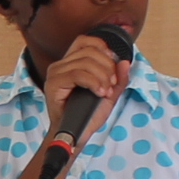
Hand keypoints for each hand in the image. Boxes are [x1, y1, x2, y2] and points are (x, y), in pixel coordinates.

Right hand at [39, 28, 126, 157]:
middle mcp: (60, 65)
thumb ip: (118, 79)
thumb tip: (125, 62)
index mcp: (71, 63)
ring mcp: (55, 73)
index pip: (86, 41)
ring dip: (102, 77)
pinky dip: (94, 82)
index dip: (103, 49)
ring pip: (85, 62)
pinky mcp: (53, 84)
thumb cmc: (87, 116)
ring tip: (106, 92)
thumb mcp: (109, 95)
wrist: (75, 137)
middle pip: (90, 51)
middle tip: (112, 85)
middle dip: (107, 67)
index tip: (113, 67)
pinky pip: (78, 74)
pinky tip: (99, 93)